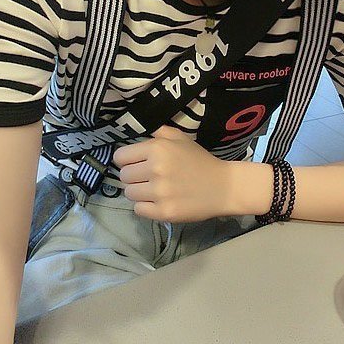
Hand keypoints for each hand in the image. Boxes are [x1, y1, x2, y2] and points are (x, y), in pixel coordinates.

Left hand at [112, 125, 233, 222]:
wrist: (223, 186)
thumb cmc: (200, 160)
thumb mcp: (181, 139)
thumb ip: (159, 132)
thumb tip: (139, 132)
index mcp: (158, 148)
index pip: (120, 157)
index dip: (127, 160)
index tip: (136, 163)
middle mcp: (156, 169)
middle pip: (123, 176)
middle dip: (133, 176)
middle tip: (148, 177)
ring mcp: (159, 192)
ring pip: (129, 193)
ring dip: (138, 192)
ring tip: (154, 189)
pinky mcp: (163, 212)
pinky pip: (138, 210)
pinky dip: (145, 206)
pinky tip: (158, 201)